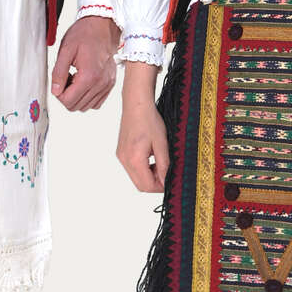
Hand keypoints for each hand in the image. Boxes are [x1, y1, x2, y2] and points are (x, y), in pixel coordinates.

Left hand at [50, 16, 120, 110]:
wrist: (103, 26)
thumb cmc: (85, 34)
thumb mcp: (66, 50)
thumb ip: (58, 73)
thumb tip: (55, 91)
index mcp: (89, 76)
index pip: (68, 101)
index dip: (58, 94)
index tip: (59, 81)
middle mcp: (101, 83)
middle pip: (76, 106)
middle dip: (67, 95)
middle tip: (66, 78)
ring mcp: (107, 85)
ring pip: (86, 106)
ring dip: (77, 96)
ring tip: (75, 78)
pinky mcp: (110, 84)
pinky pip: (97, 102)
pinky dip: (87, 97)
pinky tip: (83, 82)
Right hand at [117, 62, 168, 191]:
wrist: (136, 104)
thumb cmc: (150, 120)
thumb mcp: (162, 143)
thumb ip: (164, 165)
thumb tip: (166, 181)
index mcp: (134, 159)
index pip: (147, 186)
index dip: (160, 187)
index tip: (171, 181)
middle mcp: (124, 160)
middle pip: (140, 185)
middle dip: (154, 184)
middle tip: (166, 173)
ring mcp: (121, 156)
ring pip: (135, 177)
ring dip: (148, 176)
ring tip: (160, 162)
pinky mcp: (121, 152)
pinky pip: (131, 168)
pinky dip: (142, 169)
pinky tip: (151, 157)